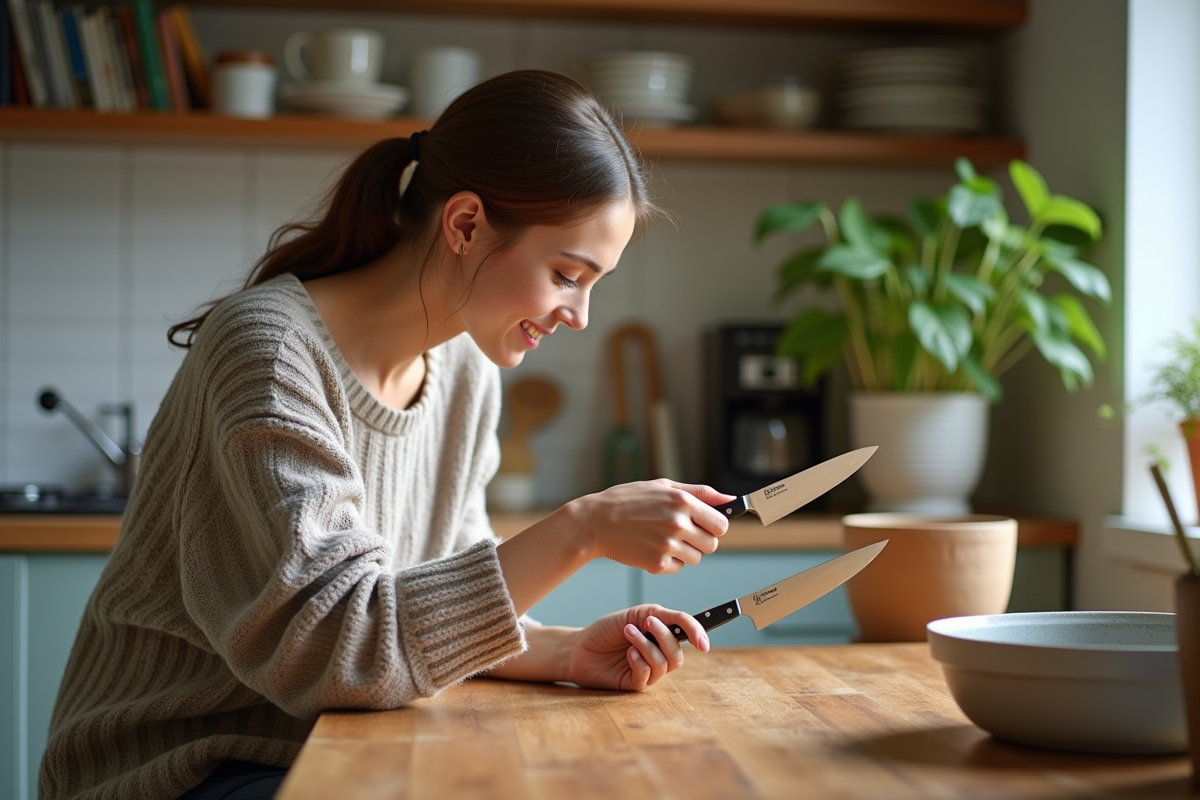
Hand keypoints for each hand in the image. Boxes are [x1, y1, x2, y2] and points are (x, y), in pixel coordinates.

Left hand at [564, 604, 709, 690]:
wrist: (580, 646)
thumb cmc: (607, 630)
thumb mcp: (637, 614)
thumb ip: (664, 617)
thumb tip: (689, 626)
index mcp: (662, 635)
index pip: (687, 634)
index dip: (698, 636)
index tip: (702, 642)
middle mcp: (658, 655)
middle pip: (678, 654)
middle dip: (664, 636)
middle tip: (647, 622)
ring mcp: (648, 671)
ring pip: (664, 665)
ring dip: (647, 645)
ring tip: (628, 633)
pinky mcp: (635, 684)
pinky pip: (648, 675)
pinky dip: (639, 660)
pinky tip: (627, 653)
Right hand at [570, 480, 734, 573]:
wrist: (595, 522)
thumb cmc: (627, 501)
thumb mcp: (663, 486)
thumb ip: (700, 493)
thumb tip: (730, 500)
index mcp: (683, 502)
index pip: (721, 525)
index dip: (714, 526)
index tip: (703, 525)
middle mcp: (678, 524)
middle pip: (712, 545)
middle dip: (700, 540)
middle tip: (679, 532)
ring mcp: (668, 545)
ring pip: (696, 558)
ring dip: (684, 552)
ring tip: (662, 538)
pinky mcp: (657, 564)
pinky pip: (678, 567)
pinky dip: (669, 562)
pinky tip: (652, 548)